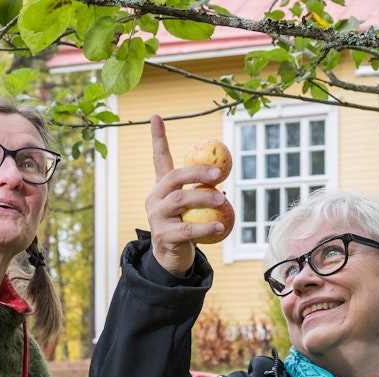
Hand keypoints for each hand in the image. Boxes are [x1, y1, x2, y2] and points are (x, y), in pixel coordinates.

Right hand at [145, 114, 225, 275]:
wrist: (171, 258)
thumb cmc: (185, 227)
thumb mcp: (190, 206)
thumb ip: (200, 189)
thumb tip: (222, 170)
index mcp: (161, 188)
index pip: (159, 159)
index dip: (157, 138)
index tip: (156, 116)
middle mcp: (154, 199)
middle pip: (173, 178)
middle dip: (196, 173)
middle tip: (218, 175)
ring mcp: (156, 217)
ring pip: (180, 201)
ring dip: (204, 199)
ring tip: (224, 202)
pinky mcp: (163, 236)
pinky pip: (187, 229)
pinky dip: (205, 227)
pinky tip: (220, 226)